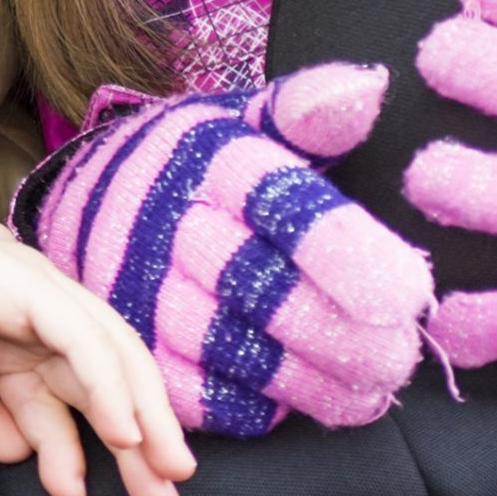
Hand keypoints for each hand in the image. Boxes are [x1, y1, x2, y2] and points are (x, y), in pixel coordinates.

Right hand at [0, 187, 195, 495]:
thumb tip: (23, 454)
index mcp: (16, 324)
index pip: (77, 386)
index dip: (106, 441)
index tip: (129, 495)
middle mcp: (35, 298)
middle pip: (109, 371)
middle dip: (145, 438)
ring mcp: (31, 284)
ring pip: (110, 354)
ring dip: (142, 418)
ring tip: (158, 476)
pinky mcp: (21, 282)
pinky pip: (82, 340)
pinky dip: (107, 387)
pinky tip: (124, 434)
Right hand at [23, 66, 430, 437]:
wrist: (87, 202)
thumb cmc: (193, 164)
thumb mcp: (242, 118)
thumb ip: (306, 109)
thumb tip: (366, 89)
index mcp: (208, 162)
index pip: (280, 206)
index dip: (344, 253)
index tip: (409, 292)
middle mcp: (166, 227)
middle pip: (259, 287)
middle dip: (339, 331)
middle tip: (400, 354)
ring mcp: (141, 292)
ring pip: (230, 348)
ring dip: (308, 380)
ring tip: (370, 389)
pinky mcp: (132, 347)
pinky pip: (193, 391)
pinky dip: (252, 406)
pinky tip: (304, 403)